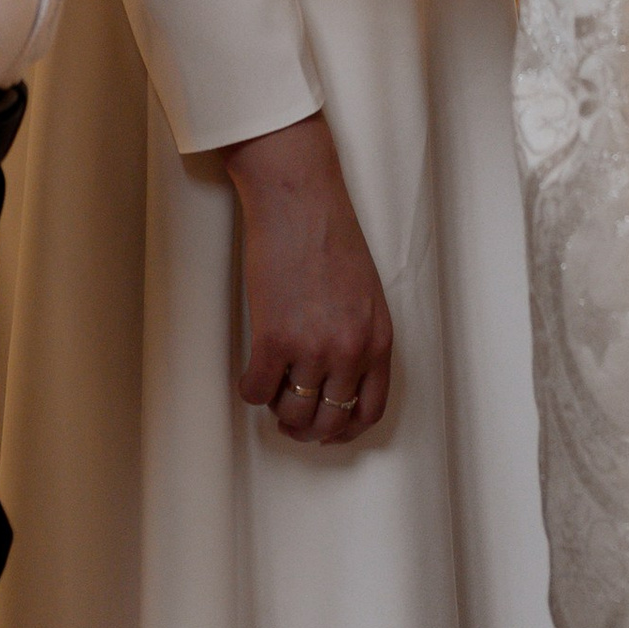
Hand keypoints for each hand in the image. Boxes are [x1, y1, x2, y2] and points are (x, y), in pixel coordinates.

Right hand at [222, 111, 391, 446]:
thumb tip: (336, 378)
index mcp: (378, 339)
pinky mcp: (274, 339)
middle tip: (289, 416)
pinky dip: (250, 389)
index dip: (345, 429)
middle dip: (306, 427)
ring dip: (277, 410)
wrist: (299, 198)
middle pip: (328, 420)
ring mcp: (312, 348)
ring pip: (292, 414)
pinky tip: (250, 374)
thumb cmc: (330, 234)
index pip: (369, 411)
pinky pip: (257, 390)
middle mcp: (350, 351)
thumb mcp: (365, 293)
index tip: (327, 428)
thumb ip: (359, 336)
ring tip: (271, 389)